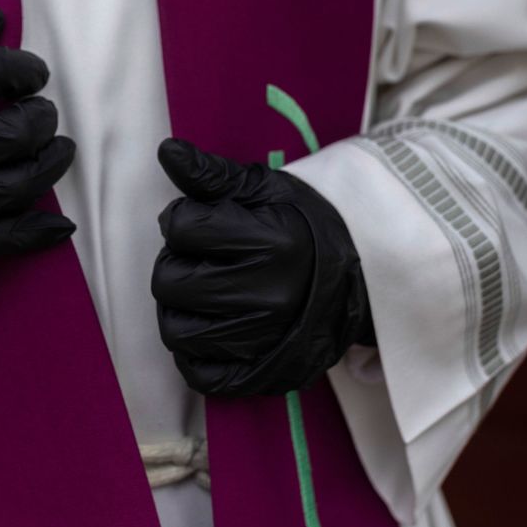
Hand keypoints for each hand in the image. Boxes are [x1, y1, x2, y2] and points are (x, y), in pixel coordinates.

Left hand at [151, 138, 371, 396]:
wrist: (359, 276)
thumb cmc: (301, 226)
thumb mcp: (264, 190)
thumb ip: (212, 174)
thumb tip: (167, 151)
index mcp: (271, 241)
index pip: (181, 227)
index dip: (182, 221)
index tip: (203, 225)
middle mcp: (270, 295)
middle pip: (170, 282)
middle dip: (177, 265)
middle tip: (202, 260)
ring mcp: (266, 340)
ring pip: (176, 330)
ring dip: (179, 309)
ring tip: (204, 292)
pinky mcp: (261, 375)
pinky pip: (198, 373)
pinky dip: (193, 353)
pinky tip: (209, 327)